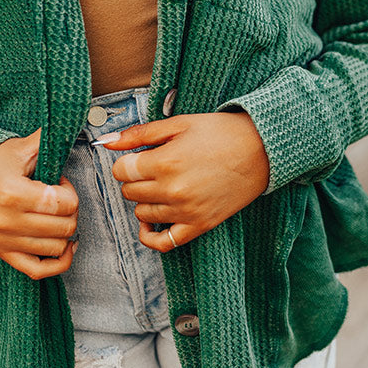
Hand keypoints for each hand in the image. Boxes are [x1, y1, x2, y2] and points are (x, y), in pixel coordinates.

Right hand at [0, 129, 78, 278]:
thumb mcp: (22, 148)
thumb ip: (49, 139)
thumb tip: (72, 121)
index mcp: (13, 194)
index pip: (63, 204)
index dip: (71, 193)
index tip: (62, 183)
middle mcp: (8, 221)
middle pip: (64, 227)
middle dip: (71, 210)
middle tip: (60, 198)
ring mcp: (4, 241)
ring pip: (57, 248)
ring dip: (65, 231)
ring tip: (55, 214)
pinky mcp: (3, 252)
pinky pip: (39, 271)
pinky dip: (59, 262)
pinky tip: (65, 246)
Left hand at [102, 112, 269, 251]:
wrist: (261, 150)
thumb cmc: (220, 133)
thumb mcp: (178, 124)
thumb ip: (138, 135)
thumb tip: (106, 143)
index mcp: (164, 162)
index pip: (121, 171)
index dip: (128, 162)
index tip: (140, 157)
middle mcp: (172, 190)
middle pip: (129, 192)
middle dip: (136, 179)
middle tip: (154, 168)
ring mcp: (186, 211)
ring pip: (141, 213)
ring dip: (146, 200)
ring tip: (163, 185)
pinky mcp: (199, 225)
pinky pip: (163, 242)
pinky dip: (150, 235)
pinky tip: (152, 221)